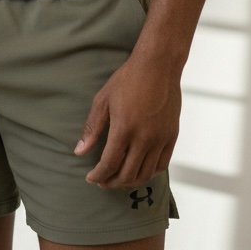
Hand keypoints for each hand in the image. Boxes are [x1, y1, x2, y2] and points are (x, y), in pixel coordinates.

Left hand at [73, 56, 180, 189]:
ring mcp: (160, 139)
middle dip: (112, 182)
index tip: (90, 178)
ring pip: (145, 174)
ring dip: (130, 181)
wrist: (158, 66)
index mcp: (124, 129)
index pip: (110, 164)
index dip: (98, 175)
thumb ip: (92, 128)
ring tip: (118, 178)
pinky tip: (138, 170)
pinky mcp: (171, 137)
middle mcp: (144, 138)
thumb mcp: (103, 100)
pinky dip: (148, 173)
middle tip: (102, 181)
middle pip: (128, 174)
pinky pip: (161, 165)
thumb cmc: (127, 80)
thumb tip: (79, 152)